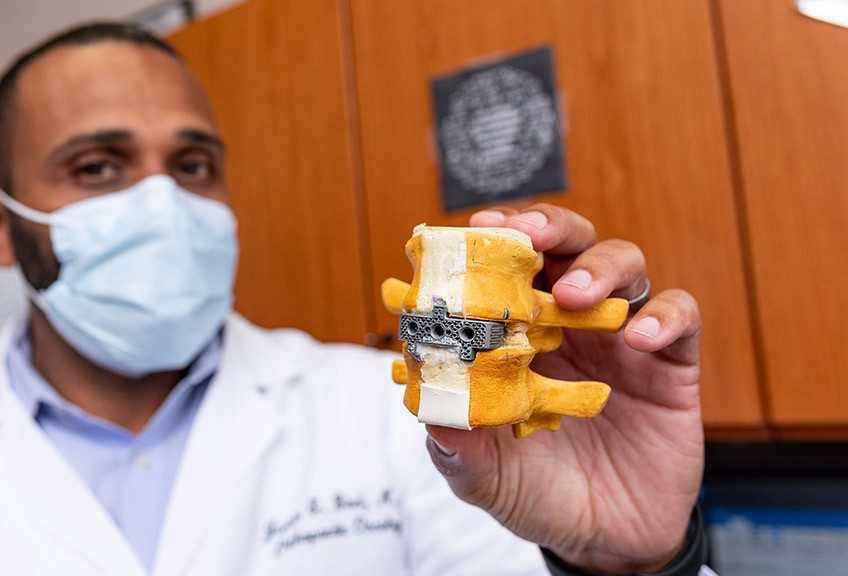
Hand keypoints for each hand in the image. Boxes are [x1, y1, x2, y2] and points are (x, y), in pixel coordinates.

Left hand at [426, 204, 702, 573]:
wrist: (606, 539)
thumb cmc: (537, 494)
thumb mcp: (486, 477)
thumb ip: (458, 449)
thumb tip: (430, 414)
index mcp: (518, 335)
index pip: (506, 268)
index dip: (492, 243)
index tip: (473, 229)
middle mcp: (568, 323)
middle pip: (565, 245)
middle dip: (546, 228)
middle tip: (527, 237)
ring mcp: (620, 337)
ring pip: (622, 263)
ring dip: (599, 266)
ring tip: (576, 296)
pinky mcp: (670, 362)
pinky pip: (678, 315)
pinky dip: (663, 315)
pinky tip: (640, 340)